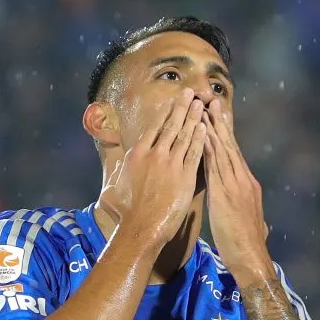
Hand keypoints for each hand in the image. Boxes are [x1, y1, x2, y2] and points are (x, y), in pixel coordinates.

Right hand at [102, 89, 206, 246]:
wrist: (142, 227)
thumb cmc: (127, 212)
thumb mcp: (114, 186)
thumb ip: (118, 171)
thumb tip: (118, 164)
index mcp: (137, 154)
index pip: (154, 127)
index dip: (164, 112)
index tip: (172, 101)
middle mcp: (154, 155)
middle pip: (171, 126)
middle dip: (182, 107)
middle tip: (190, 92)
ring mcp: (171, 165)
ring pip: (184, 136)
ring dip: (193, 118)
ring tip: (201, 104)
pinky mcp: (185, 177)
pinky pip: (194, 153)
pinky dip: (200, 139)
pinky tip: (206, 128)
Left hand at [202, 99, 273, 283]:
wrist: (251, 258)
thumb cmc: (246, 245)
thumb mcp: (247, 221)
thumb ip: (243, 209)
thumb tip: (246, 209)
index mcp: (247, 185)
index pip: (234, 154)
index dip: (225, 134)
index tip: (217, 116)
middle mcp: (243, 180)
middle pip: (230, 145)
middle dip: (220, 122)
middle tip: (211, 99)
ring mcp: (236, 185)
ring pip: (223, 150)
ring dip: (213, 127)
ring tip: (204, 107)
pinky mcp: (227, 192)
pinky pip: (215, 165)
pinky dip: (209, 147)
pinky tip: (201, 133)